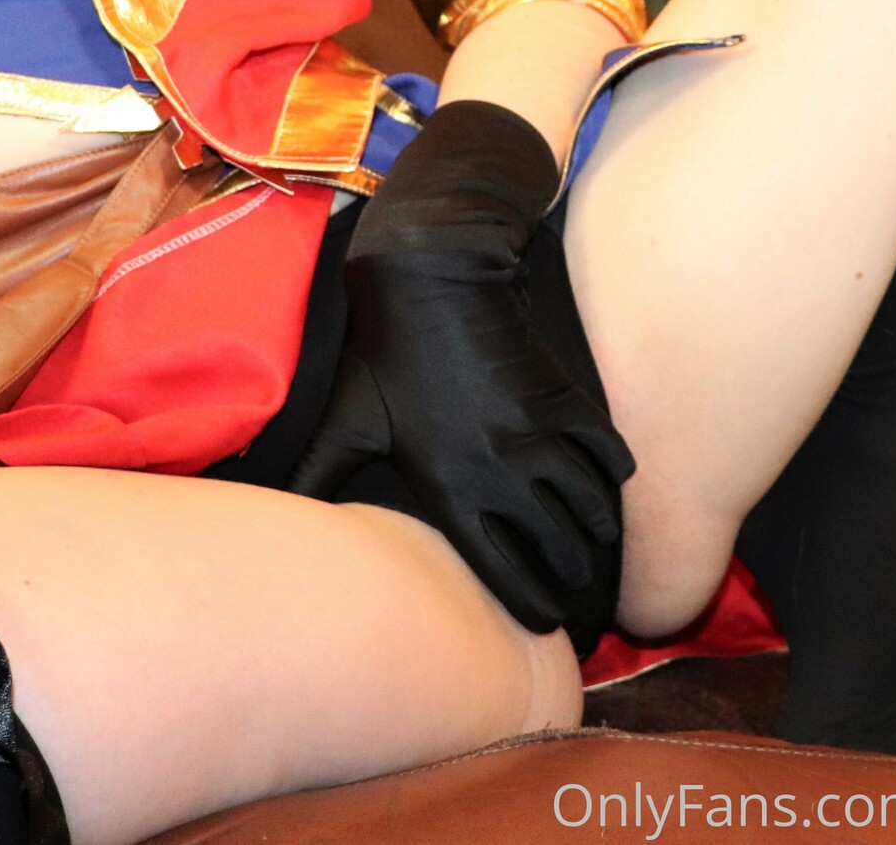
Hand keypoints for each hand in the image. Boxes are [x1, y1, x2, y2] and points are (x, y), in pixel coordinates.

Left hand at [286, 99, 633, 645]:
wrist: (429, 276)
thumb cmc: (381, 353)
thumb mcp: (346, 421)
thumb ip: (318, 478)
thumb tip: (280, 518)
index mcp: (448, 484)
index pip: (503, 568)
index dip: (531, 601)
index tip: (545, 619)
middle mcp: (500, 468)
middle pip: (557, 544)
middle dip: (571, 571)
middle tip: (577, 585)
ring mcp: (537, 432)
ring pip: (588, 503)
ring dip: (599, 528)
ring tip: (597, 542)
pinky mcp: (562, 396)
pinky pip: (604, 451)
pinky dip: (615, 473)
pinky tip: (612, 484)